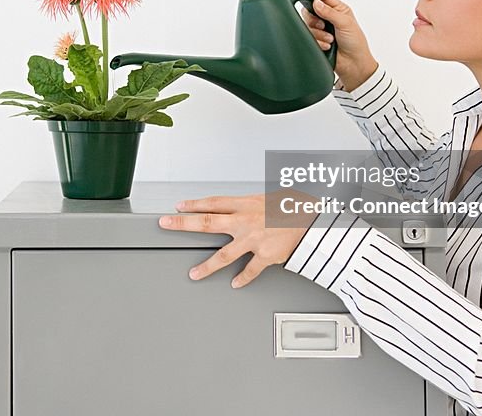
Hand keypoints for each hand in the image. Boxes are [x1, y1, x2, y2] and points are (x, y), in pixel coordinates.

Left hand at [157, 192, 312, 287]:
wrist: (316, 221)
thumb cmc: (294, 208)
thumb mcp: (269, 199)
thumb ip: (250, 206)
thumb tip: (237, 208)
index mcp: (246, 204)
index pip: (213, 202)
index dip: (194, 204)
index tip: (178, 206)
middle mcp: (246, 221)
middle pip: (207, 222)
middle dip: (183, 223)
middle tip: (166, 224)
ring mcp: (254, 239)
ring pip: (224, 254)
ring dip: (207, 266)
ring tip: (194, 274)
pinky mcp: (266, 255)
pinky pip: (250, 269)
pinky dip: (242, 277)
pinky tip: (234, 283)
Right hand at [299, 0, 378, 90]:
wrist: (353, 64)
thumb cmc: (355, 42)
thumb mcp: (345, 23)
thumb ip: (329, 12)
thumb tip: (316, 2)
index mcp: (338, 9)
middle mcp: (328, 17)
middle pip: (310, 10)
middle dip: (315, 18)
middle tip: (322, 25)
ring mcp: (321, 29)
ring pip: (308, 25)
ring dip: (319, 33)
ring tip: (330, 39)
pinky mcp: (316, 40)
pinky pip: (309, 37)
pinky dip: (318, 42)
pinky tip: (327, 46)